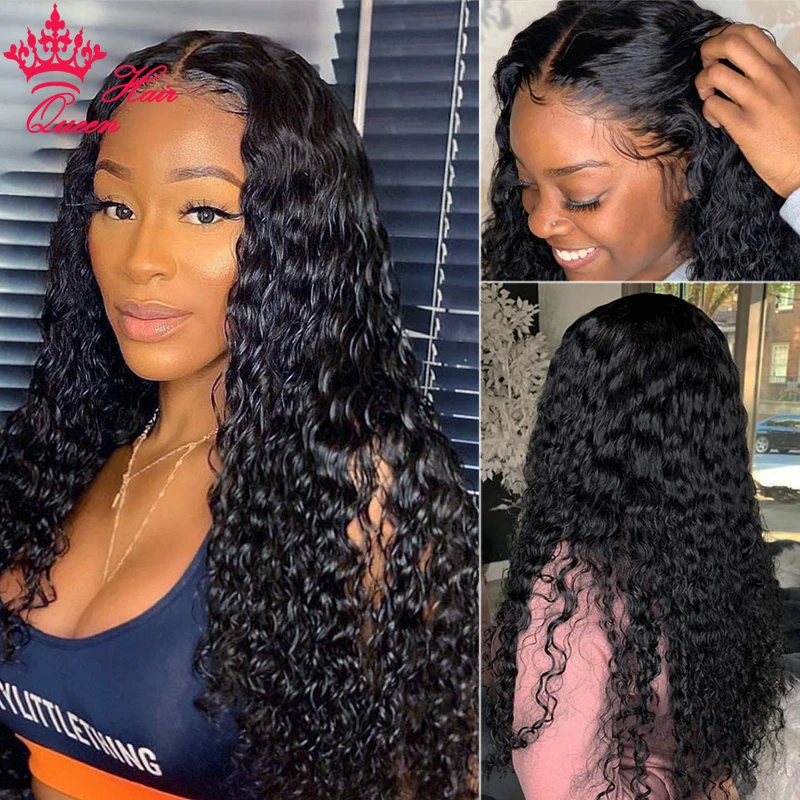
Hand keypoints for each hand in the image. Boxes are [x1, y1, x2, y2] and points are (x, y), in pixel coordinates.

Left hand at [696, 23, 799, 197]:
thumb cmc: (797, 131)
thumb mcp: (793, 92)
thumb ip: (772, 78)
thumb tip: (744, 69)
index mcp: (783, 69)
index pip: (751, 34)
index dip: (725, 37)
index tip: (717, 52)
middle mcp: (771, 79)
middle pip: (731, 44)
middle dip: (709, 52)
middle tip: (706, 69)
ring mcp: (757, 101)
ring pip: (715, 74)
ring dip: (703, 83)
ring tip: (709, 97)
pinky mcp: (744, 126)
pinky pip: (712, 105)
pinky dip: (707, 111)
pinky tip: (716, 120)